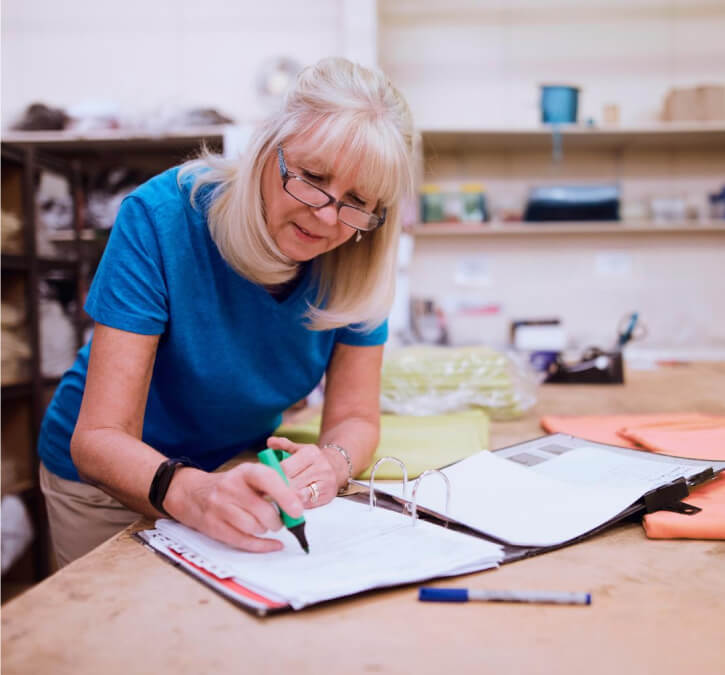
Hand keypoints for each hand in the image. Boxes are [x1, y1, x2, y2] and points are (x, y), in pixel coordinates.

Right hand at [164, 463, 303, 553]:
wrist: (192, 493)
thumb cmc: (231, 486)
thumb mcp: (249, 476)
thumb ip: (273, 485)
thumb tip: (298, 502)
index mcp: (245, 471)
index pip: (268, 479)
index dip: (285, 495)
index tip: (297, 510)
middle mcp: (231, 487)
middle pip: (263, 510)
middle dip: (277, 520)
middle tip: (279, 520)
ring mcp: (220, 507)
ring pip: (254, 527)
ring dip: (265, 530)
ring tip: (264, 525)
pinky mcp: (214, 526)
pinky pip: (243, 541)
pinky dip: (262, 546)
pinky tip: (272, 544)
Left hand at [266, 436, 342, 507]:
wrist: (337, 467)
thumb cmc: (313, 459)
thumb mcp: (300, 449)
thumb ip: (284, 445)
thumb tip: (270, 442)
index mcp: (311, 453)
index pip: (286, 468)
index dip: (274, 476)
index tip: (266, 480)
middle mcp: (321, 467)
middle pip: (292, 483)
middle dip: (279, 488)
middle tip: (268, 493)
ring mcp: (326, 482)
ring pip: (300, 495)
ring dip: (288, 498)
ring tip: (280, 498)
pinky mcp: (328, 496)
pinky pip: (308, 504)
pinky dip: (298, 504)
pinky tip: (292, 502)